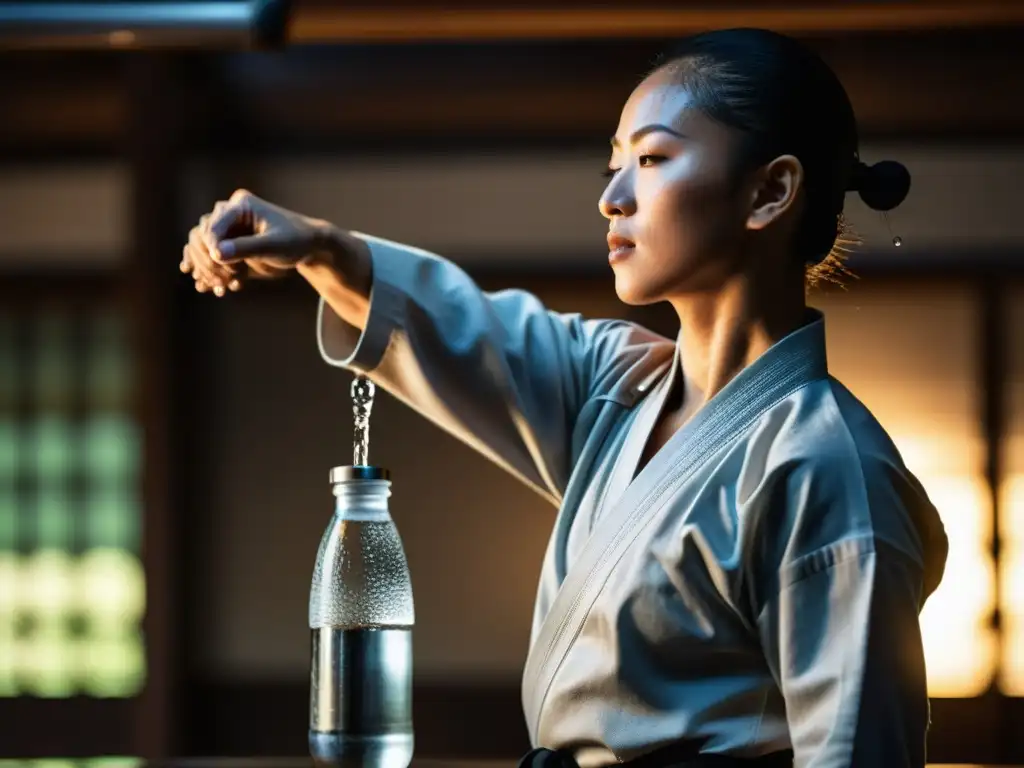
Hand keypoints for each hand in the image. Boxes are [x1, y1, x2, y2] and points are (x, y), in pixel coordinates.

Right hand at [181, 189, 336, 295]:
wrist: (308, 245)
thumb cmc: (296, 239)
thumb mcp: (274, 244)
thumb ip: (247, 247)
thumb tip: (217, 253)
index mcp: (240, 205)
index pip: (213, 225)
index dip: (211, 247)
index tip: (220, 266)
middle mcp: (230, 214)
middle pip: (201, 234)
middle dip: (207, 259)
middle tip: (219, 281)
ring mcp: (229, 229)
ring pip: (202, 246)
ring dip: (206, 268)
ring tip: (219, 287)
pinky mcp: (230, 244)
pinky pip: (211, 256)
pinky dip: (210, 271)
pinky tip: (210, 288)